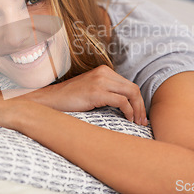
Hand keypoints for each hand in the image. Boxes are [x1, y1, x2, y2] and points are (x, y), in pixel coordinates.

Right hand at [23, 65, 146, 125]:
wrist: (51, 100)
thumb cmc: (71, 99)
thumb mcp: (92, 90)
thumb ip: (107, 91)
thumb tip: (126, 105)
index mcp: (104, 71)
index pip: (129, 84)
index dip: (138, 101)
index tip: (140, 115)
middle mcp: (104, 73)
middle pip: (133, 88)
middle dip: (141, 106)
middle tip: (142, 121)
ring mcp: (100, 81)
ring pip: (130, 93)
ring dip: (137, 110)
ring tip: (137, 122)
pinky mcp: (96, 92)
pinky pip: (121, 101)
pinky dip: (128, 111)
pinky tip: (128, 119)